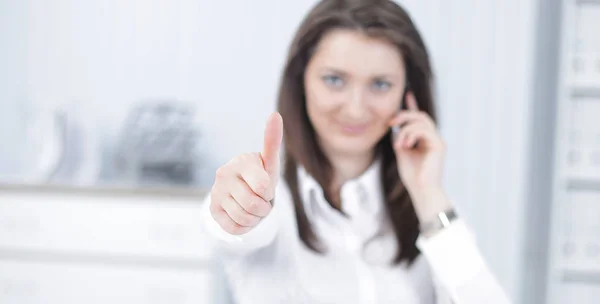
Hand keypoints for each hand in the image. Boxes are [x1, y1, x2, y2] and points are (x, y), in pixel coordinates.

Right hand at [209, 112, 282, 234]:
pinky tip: (243, 215)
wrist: (242, 191)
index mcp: (241, 162)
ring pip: (245, 219)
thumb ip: (272, 140)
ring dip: (256, 218)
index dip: (269, 193)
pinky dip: (245, 226)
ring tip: (253, 207)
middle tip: (261, 200)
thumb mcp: (269, 162)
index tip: (266, 187)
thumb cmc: (260, 175)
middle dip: (264, 208)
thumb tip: (275, 114)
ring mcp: (216, 192)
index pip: (262, 187)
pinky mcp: (212, 209)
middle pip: (254, 205)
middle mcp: (224, 174)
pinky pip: (235, 228)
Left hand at [389, 93, 450, 221]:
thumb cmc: (412, 176)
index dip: (412, 105)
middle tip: (390, 122)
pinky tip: (404, 145)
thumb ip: (400, 138)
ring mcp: (438, 141)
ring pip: (421, 121)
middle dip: (404, 115)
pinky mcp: (439, 145)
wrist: (421, 190)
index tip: (407, 94)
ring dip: (405, 129)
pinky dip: (411, 135)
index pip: (419, 119)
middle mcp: (433, 138)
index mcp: (425, 139)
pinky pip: (424, 130)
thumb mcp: (402, 152)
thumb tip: (394, 125)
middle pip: (420, 116)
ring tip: (398, 144)